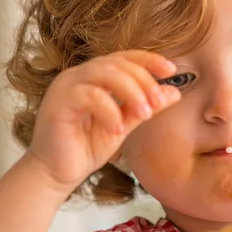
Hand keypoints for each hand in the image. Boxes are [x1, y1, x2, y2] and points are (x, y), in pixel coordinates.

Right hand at [26, 50, 178, 192]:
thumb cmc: (86, 148)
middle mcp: (78, 76)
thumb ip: (144, 108)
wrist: (57, 173)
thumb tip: (175, 92)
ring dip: (130, 92)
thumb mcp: (124, 125)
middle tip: (158, 102)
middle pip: (117, 63)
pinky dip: (109, 110)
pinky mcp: (58, 103)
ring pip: (103, 73)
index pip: (124, 58)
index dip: (149, 60)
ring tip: (144, 114)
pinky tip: (118, 128)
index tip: (171, 70)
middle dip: (143, 80)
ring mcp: (66, 87)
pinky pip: (89, 96)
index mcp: (94, 77)